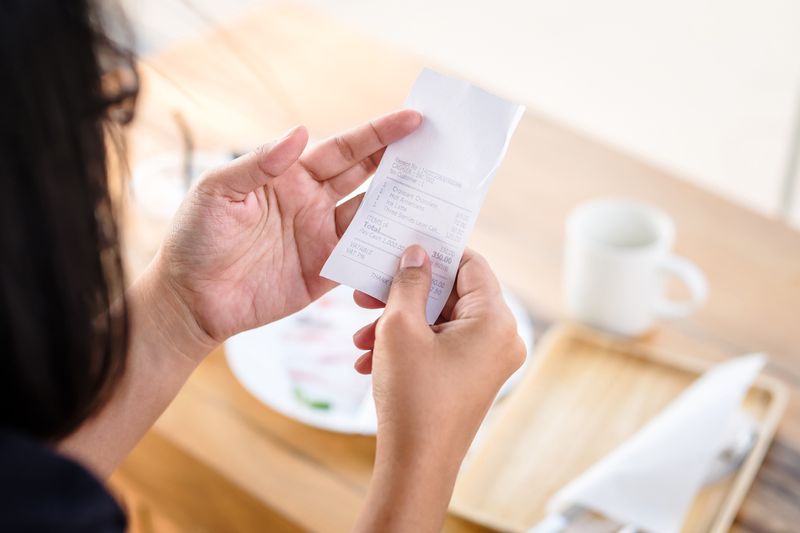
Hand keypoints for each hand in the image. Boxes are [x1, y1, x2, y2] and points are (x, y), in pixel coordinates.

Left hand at [153, 110, 421, 356]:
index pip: (343, 149)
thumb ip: (259, 163)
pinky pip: (363, 259)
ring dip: (402, 205)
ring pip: (372, 217)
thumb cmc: (195, 239)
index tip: (413, 120)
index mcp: (290, 176)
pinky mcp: (324, 273)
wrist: (190, 300)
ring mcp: (321, 238)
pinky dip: (387, 252)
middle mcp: (312, 202)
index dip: (378, 134)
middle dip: (401, 161)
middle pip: (367, 177)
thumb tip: (300, 133)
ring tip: (438, 194)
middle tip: (439, 149)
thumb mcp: (219, 192)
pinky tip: (412, 246)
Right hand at [352, 246, 525, 532]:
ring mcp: (487, 362)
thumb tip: (416, 254)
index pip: (470, 264)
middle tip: (368, 291)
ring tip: (359, 336)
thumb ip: (409, 282)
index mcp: (495, 320)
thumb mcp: (401, 328)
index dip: (435, 252)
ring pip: (440, 324)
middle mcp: (501, 339)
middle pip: (452, 295)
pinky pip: (440, 348)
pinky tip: (368, 359)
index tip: (403, 246)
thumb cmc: (412, 396)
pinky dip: (407, 347)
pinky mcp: (471, 379)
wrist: (415, 466)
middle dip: (404, 294)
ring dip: (398, 324)